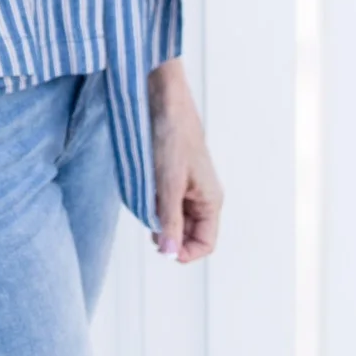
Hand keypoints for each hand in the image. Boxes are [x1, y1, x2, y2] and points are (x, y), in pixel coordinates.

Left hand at [148, 59, 221, 262]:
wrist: (163, 101)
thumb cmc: (172, 137)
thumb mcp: (168, 184)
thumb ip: (169, 220)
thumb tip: (169, 254)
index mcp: (211, 200)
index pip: (205, 244)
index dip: (183, 251)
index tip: (160, 246)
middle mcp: (203, 197)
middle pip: (188, 234)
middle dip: (168, 234)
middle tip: (149, 221)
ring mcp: (188, 188)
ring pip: (174, 219)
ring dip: (159, 219)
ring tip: (147, 202)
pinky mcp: (173, 178)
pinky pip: (165, 203)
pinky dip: (153, 204)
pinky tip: (144, 191)